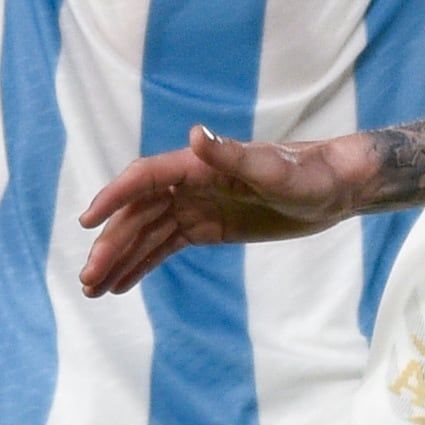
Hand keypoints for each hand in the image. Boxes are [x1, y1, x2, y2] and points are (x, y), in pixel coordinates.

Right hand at [74, 129, 373, 294]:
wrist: (336, 187)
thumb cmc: (309, 174)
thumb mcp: (275, 170)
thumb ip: (233, 156)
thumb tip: (196, 135)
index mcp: (198, 164)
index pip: (144, 178)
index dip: (114, 197)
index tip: (87, 221)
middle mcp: (189, 183)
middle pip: (137, 213)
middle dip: (110, 245)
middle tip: (88, 279)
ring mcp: (195, 206)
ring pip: (146, 233)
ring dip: (118, 259)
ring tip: (93, 289)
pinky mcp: (206, 228)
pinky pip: (164, 246)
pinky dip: (140, 263)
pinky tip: (119, 284)